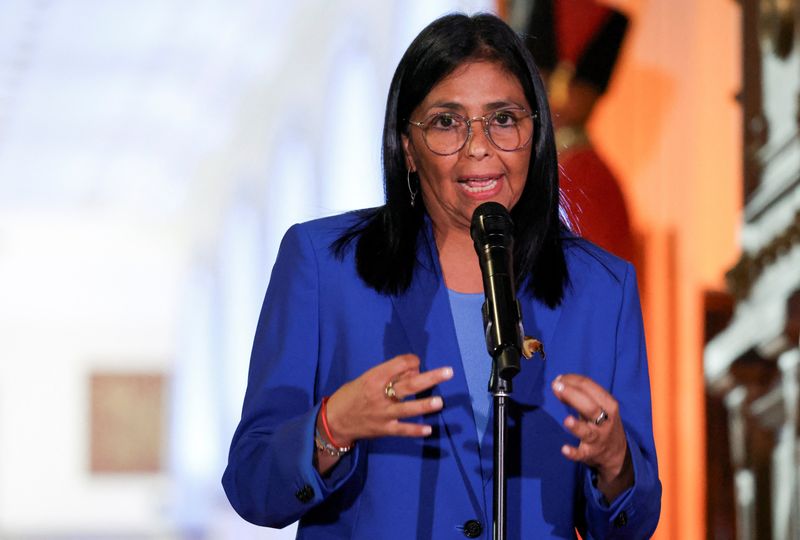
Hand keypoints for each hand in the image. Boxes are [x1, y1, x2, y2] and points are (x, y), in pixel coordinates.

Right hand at [324, 354, 452, 445]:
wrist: (333, 421)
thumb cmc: (351, 395)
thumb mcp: (366, 379)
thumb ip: (388, 376)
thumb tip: (414, 371)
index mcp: (372, 378)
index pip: (397, 365)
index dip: (411, 361)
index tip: (417, 362)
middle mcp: (379, 395)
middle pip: (408, 385)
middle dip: (429, 378)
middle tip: (448, 372)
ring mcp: (382, 414)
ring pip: (407, 409)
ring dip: (424, 405)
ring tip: (440, 402)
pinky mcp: (384, 429)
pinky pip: (402, 430)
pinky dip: (415, 430)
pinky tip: (429, 430)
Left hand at [551, 374, 632, 501]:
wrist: (617, 453)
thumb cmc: (603, 422)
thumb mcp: (598, 406)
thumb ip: (578, 395)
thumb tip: (558, 383)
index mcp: (609, 405)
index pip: (591, 388)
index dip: (572, 380)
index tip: (558, 379)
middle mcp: (606, 421)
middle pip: (590, 407)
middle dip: (572, 395)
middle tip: (556, 387)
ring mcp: (598, 438)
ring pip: (588, 432)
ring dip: (577, 426)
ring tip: (567, 420)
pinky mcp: (590, 453)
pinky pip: (581, 454)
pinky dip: (573, 453)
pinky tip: (564, 449)